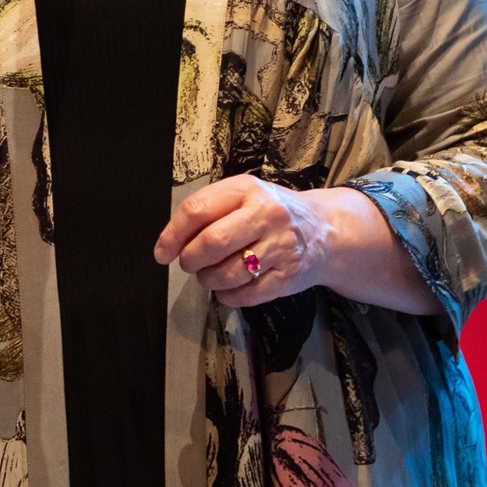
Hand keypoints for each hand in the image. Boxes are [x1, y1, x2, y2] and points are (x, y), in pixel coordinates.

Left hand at [153, 173, 324, 305]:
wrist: (325, 230)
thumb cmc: (272, 212)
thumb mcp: (245, 196)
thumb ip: (210, 211)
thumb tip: (171, 241)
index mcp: (247, 189)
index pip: (198, 210)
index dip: (173, 235)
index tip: (162, 252)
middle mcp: (266, 214)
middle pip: (212, 242)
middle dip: (190, 259)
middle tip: (188, 263)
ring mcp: (280, 246)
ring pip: (228, 273)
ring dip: (208, 280)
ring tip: (209, 275)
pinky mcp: (289, 276)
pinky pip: (246, 295)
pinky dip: (228, 296)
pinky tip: (228, 288)